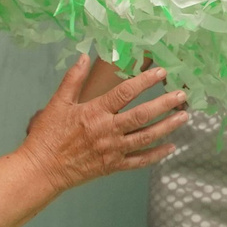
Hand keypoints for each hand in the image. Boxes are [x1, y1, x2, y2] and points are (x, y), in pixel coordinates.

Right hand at [20, 57, 187, 190]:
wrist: (42, 170)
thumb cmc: (47, 136)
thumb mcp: (57, 103)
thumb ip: (72, 80)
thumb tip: (83, 56)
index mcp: (94, 113)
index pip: (124, 93)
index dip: (144, 81)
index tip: (161, 72)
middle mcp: (107, 131)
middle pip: (142, 115)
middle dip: (164, 104)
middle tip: (182, 95)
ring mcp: (112, 150)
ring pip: (146, 137)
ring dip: (167, 127)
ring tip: (184, 116)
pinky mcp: (113, 166)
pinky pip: (140, 161)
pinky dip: (157, 154)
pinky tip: (171, 146)